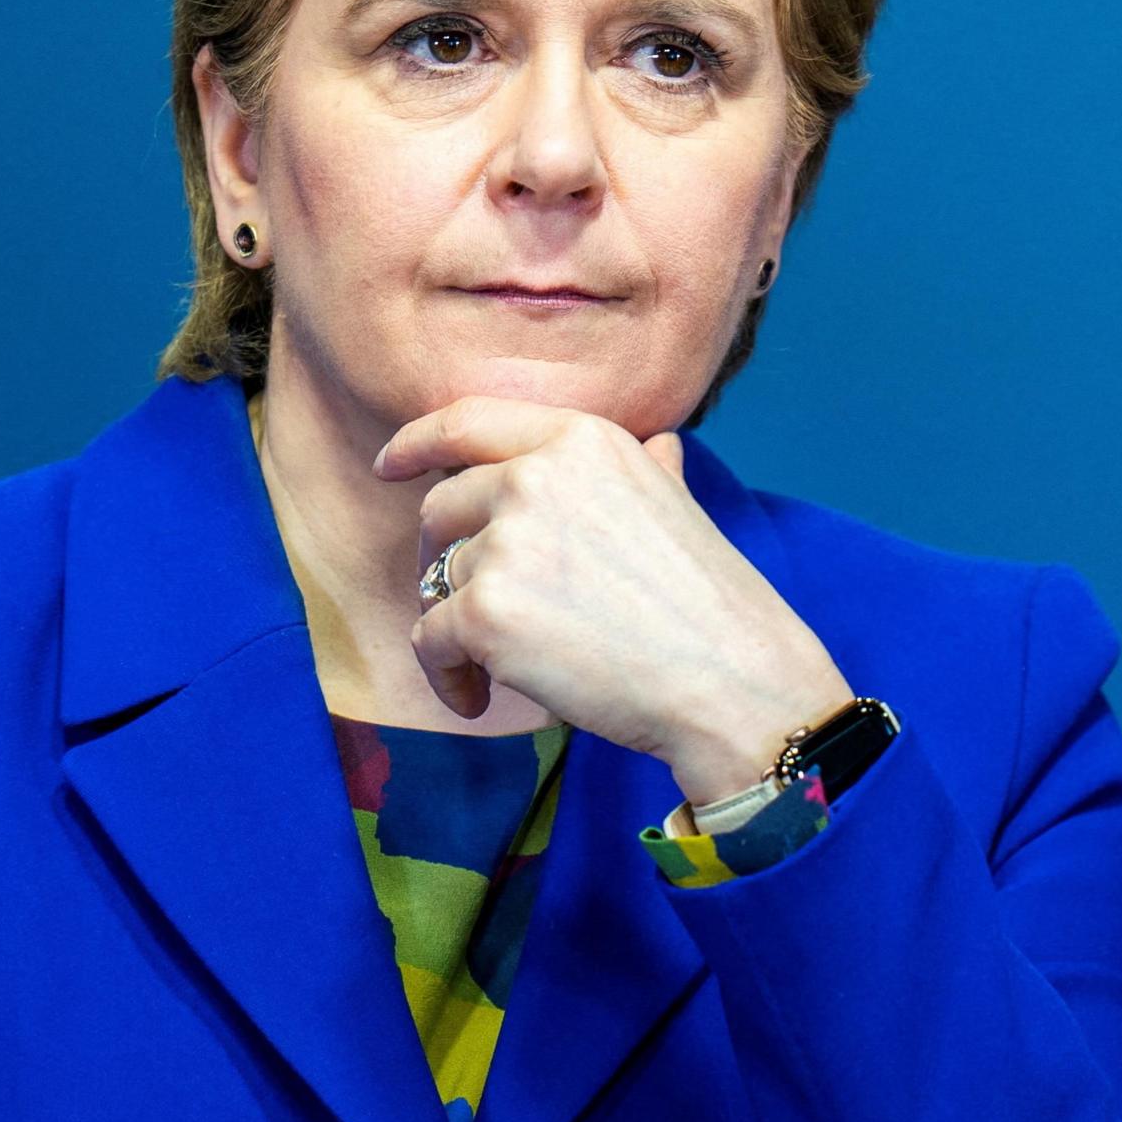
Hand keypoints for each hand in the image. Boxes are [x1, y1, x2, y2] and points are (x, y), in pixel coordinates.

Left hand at [377, 397, 855, 804]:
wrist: (731, 680)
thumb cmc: (711, 604)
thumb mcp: (679, 505)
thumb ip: (647, 470)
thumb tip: (659, 447)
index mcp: (581, 438)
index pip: (467, 422)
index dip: (415, 442)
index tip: (389, 465)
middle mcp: (536, 474)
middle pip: (442, 509)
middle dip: (444, 559)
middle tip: (477, 609)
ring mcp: (507, 540)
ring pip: (437, 580)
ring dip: (457, 628)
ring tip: (505, 667)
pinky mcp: (486, 611)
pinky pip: (430, 640)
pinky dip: (447, 677)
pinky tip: (480, 699)